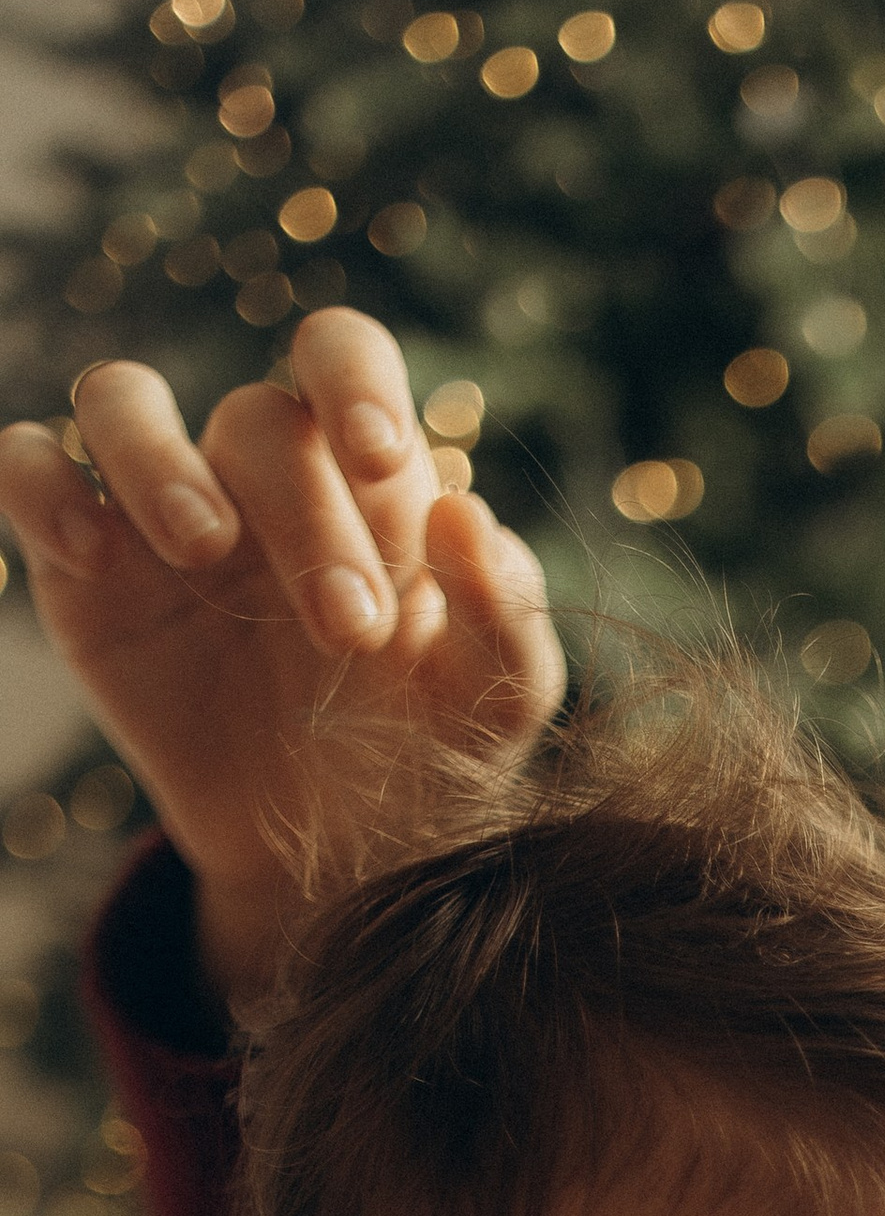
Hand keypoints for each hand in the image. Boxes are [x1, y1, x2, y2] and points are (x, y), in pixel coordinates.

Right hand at [0, 309, 560, 1013]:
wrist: (341, 856)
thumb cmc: (423, 755)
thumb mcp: (494, 703)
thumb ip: (505, 614)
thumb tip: (465, 513)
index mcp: (361, 478)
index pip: (340, 358)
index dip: (352, 380)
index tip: (380, 456)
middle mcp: (258, 476)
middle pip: (256, 420)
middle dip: (309, 520)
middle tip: (350, 637)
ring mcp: (161, 510)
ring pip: (119, 401)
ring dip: (157, 461)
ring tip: (203, 549)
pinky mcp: (83, 566)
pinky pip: (30, 469)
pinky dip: (43, 485)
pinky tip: (91, 550)